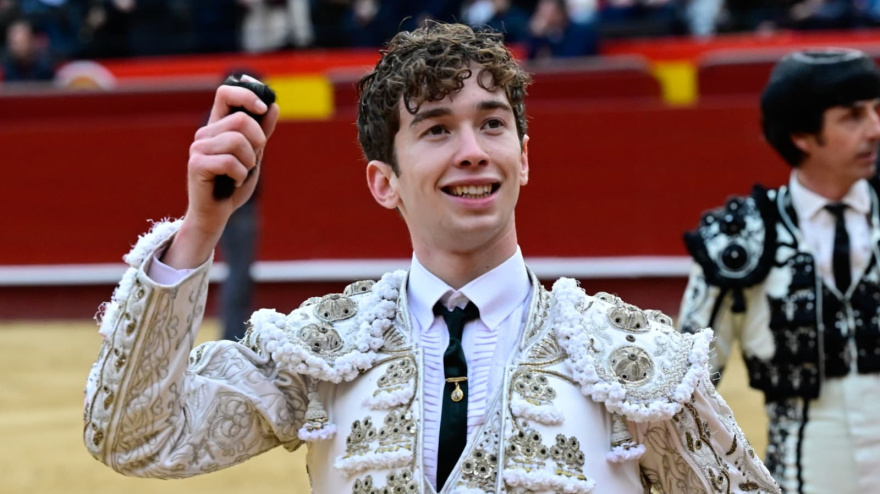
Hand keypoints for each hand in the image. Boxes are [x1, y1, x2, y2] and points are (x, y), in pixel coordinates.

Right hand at [164, 80, 279, 268]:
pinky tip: (233, 182)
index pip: (226, 93)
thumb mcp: (253, 155)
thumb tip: (273, 106)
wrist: (216, 213)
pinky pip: (230, 162)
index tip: (263, 108)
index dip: (246, 95)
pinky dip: (240, 175)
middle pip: (241, 119)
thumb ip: (261, 133)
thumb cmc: (233, 184)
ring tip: (241, 174)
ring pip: (237, 140)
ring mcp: (198, 148)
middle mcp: (205, 133)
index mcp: (217, 126)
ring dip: (249, 162)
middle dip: (258, 141)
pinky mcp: (196, 164)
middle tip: (252, 160)